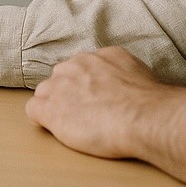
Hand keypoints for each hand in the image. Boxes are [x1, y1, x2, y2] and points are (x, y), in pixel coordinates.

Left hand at [25, 47, 185, 186]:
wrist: (144, 117)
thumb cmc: (151, 104)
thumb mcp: (142, 76)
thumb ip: (127, 76)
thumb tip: (132, 87)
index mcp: (99, 56)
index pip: (83, 68)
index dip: (87, 87)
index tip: (96, 100)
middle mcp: (76, 65)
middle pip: (62, 78)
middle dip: (69, 95)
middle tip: (86, 115)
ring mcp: (60, 86)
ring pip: (46, 94)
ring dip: (56, 108)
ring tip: (74, 126)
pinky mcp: (50, 109)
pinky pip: (34, 111)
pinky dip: (43, 121)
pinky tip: (57, 130)